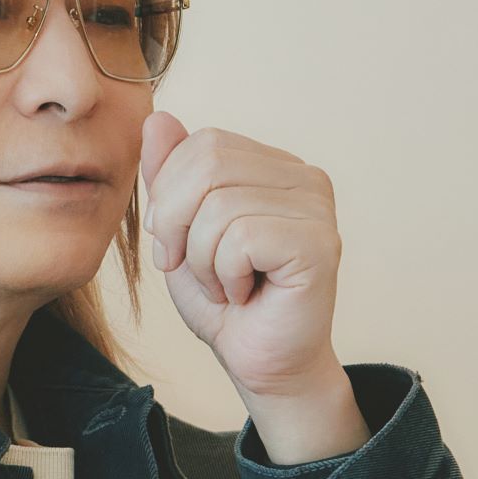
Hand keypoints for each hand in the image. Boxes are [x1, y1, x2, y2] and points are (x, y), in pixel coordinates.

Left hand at [138, 111, 346, 399]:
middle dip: (178, 225)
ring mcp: (318, 208)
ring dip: (203, 261)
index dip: (169, 197)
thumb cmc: (223, 300)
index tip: (176, 247)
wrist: (260, 362)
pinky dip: (225, 275)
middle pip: (207, 164)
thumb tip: (157, 116)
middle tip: (193, 269)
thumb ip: (170, 175)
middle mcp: (305, 176)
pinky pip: (240, 238)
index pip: (201, 144)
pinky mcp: (320, 243)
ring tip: (227, 285)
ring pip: (218, 205)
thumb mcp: (180, 230)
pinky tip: (247, 294)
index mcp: (273, 166)